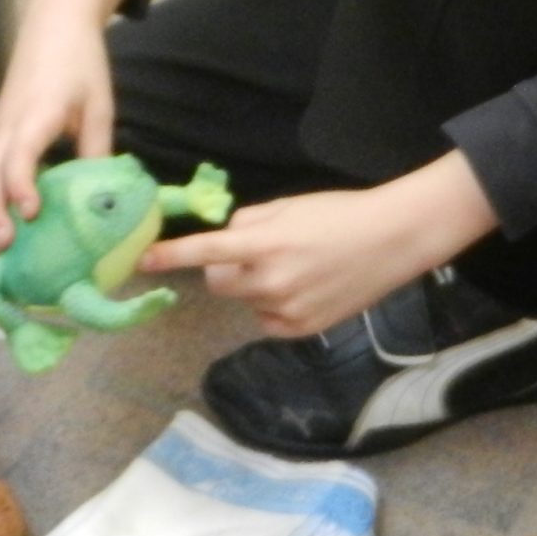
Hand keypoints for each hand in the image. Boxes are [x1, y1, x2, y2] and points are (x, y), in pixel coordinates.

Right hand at [0, 0, 129, 250]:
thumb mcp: (100, 104)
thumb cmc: (80, 62)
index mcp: (37, 112)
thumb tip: (103, 198)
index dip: (21, 185)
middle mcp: (8, 124)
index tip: (31, 213)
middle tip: (5, 247)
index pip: (18, 154)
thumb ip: (97, 149)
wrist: (53, 23)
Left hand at [140, 153, 497, 337]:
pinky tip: (304, 289)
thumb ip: (249, 222)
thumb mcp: (289, 206)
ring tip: (297, 269)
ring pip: (245, 300)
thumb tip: (225, 237)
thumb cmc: (341, 214)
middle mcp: (270, 281)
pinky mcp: (301, 329)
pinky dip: (274, 307)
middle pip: (217, 283)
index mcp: (264, 243)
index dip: (170, 256)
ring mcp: (286, 310)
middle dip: (226, 269)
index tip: (142, 261)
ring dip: (256, 287)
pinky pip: (266, 320)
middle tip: (258, 253)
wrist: (394, 240)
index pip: (204, 252)